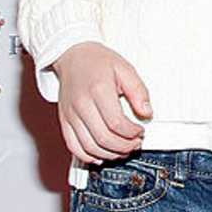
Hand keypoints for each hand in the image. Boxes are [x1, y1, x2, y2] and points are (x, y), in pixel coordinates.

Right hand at [53, 42, 152, 162]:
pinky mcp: (64, 121)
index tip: (141, 131)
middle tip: (135, 143)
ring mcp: (70, 114)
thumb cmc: (98, 62)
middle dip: (124, 146)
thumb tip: (147, 112)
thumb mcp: (125, 69)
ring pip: (89, 147)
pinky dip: (88, 156)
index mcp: (98, 90)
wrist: (72, 56)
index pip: (116, 123)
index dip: (132, 133)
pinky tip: (101, 155)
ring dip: (110, 154)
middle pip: (103, 138)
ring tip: (123, 149)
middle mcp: (81, 104)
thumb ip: (138, 91)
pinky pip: (73, 146)